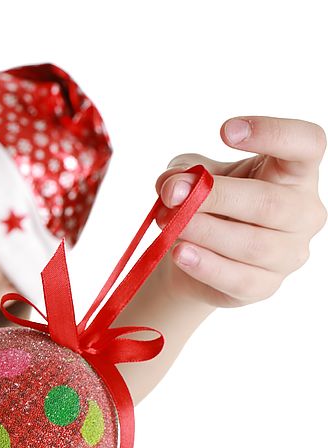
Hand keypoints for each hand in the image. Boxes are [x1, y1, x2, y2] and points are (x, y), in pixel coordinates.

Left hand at [153, 116, 326, 307]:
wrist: (189, 255)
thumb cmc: (204, 204)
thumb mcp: (187, 177)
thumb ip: (181, 174)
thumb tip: (175, 186)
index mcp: (293, 172)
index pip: (307, 144)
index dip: (274, 133)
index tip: (225, 131)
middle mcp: (303, 211)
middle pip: (272, 203)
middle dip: (219, 198)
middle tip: (176, 196)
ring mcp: (289, 252)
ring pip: (254, 244)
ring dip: (206, 232)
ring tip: (171, 224)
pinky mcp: (265, 286)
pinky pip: (239, 278)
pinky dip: (205, 265)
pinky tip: (180, 253)